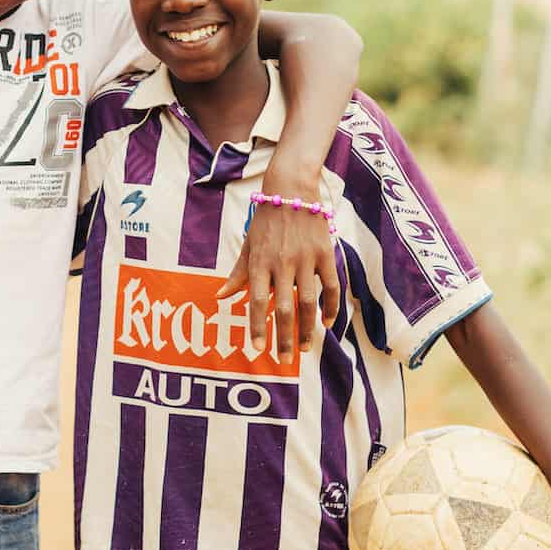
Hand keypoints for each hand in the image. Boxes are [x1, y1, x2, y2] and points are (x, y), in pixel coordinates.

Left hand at [219, 172, 340, 362]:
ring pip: (308, 302)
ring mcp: (305, 259)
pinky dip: (331, 307)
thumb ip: (237, 274)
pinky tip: (327, 324)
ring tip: (304, 348)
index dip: (256, 327)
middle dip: (283, 338)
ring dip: (307, 328)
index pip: (255, 301)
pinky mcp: (324, 254)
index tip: (257, 349)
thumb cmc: (266, 221)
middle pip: (284, 308)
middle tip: (283, 361)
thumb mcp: (248, 245)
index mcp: (259, 262)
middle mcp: (282, 263)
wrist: (292, 188)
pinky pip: (331, 286)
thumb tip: (220, 298)